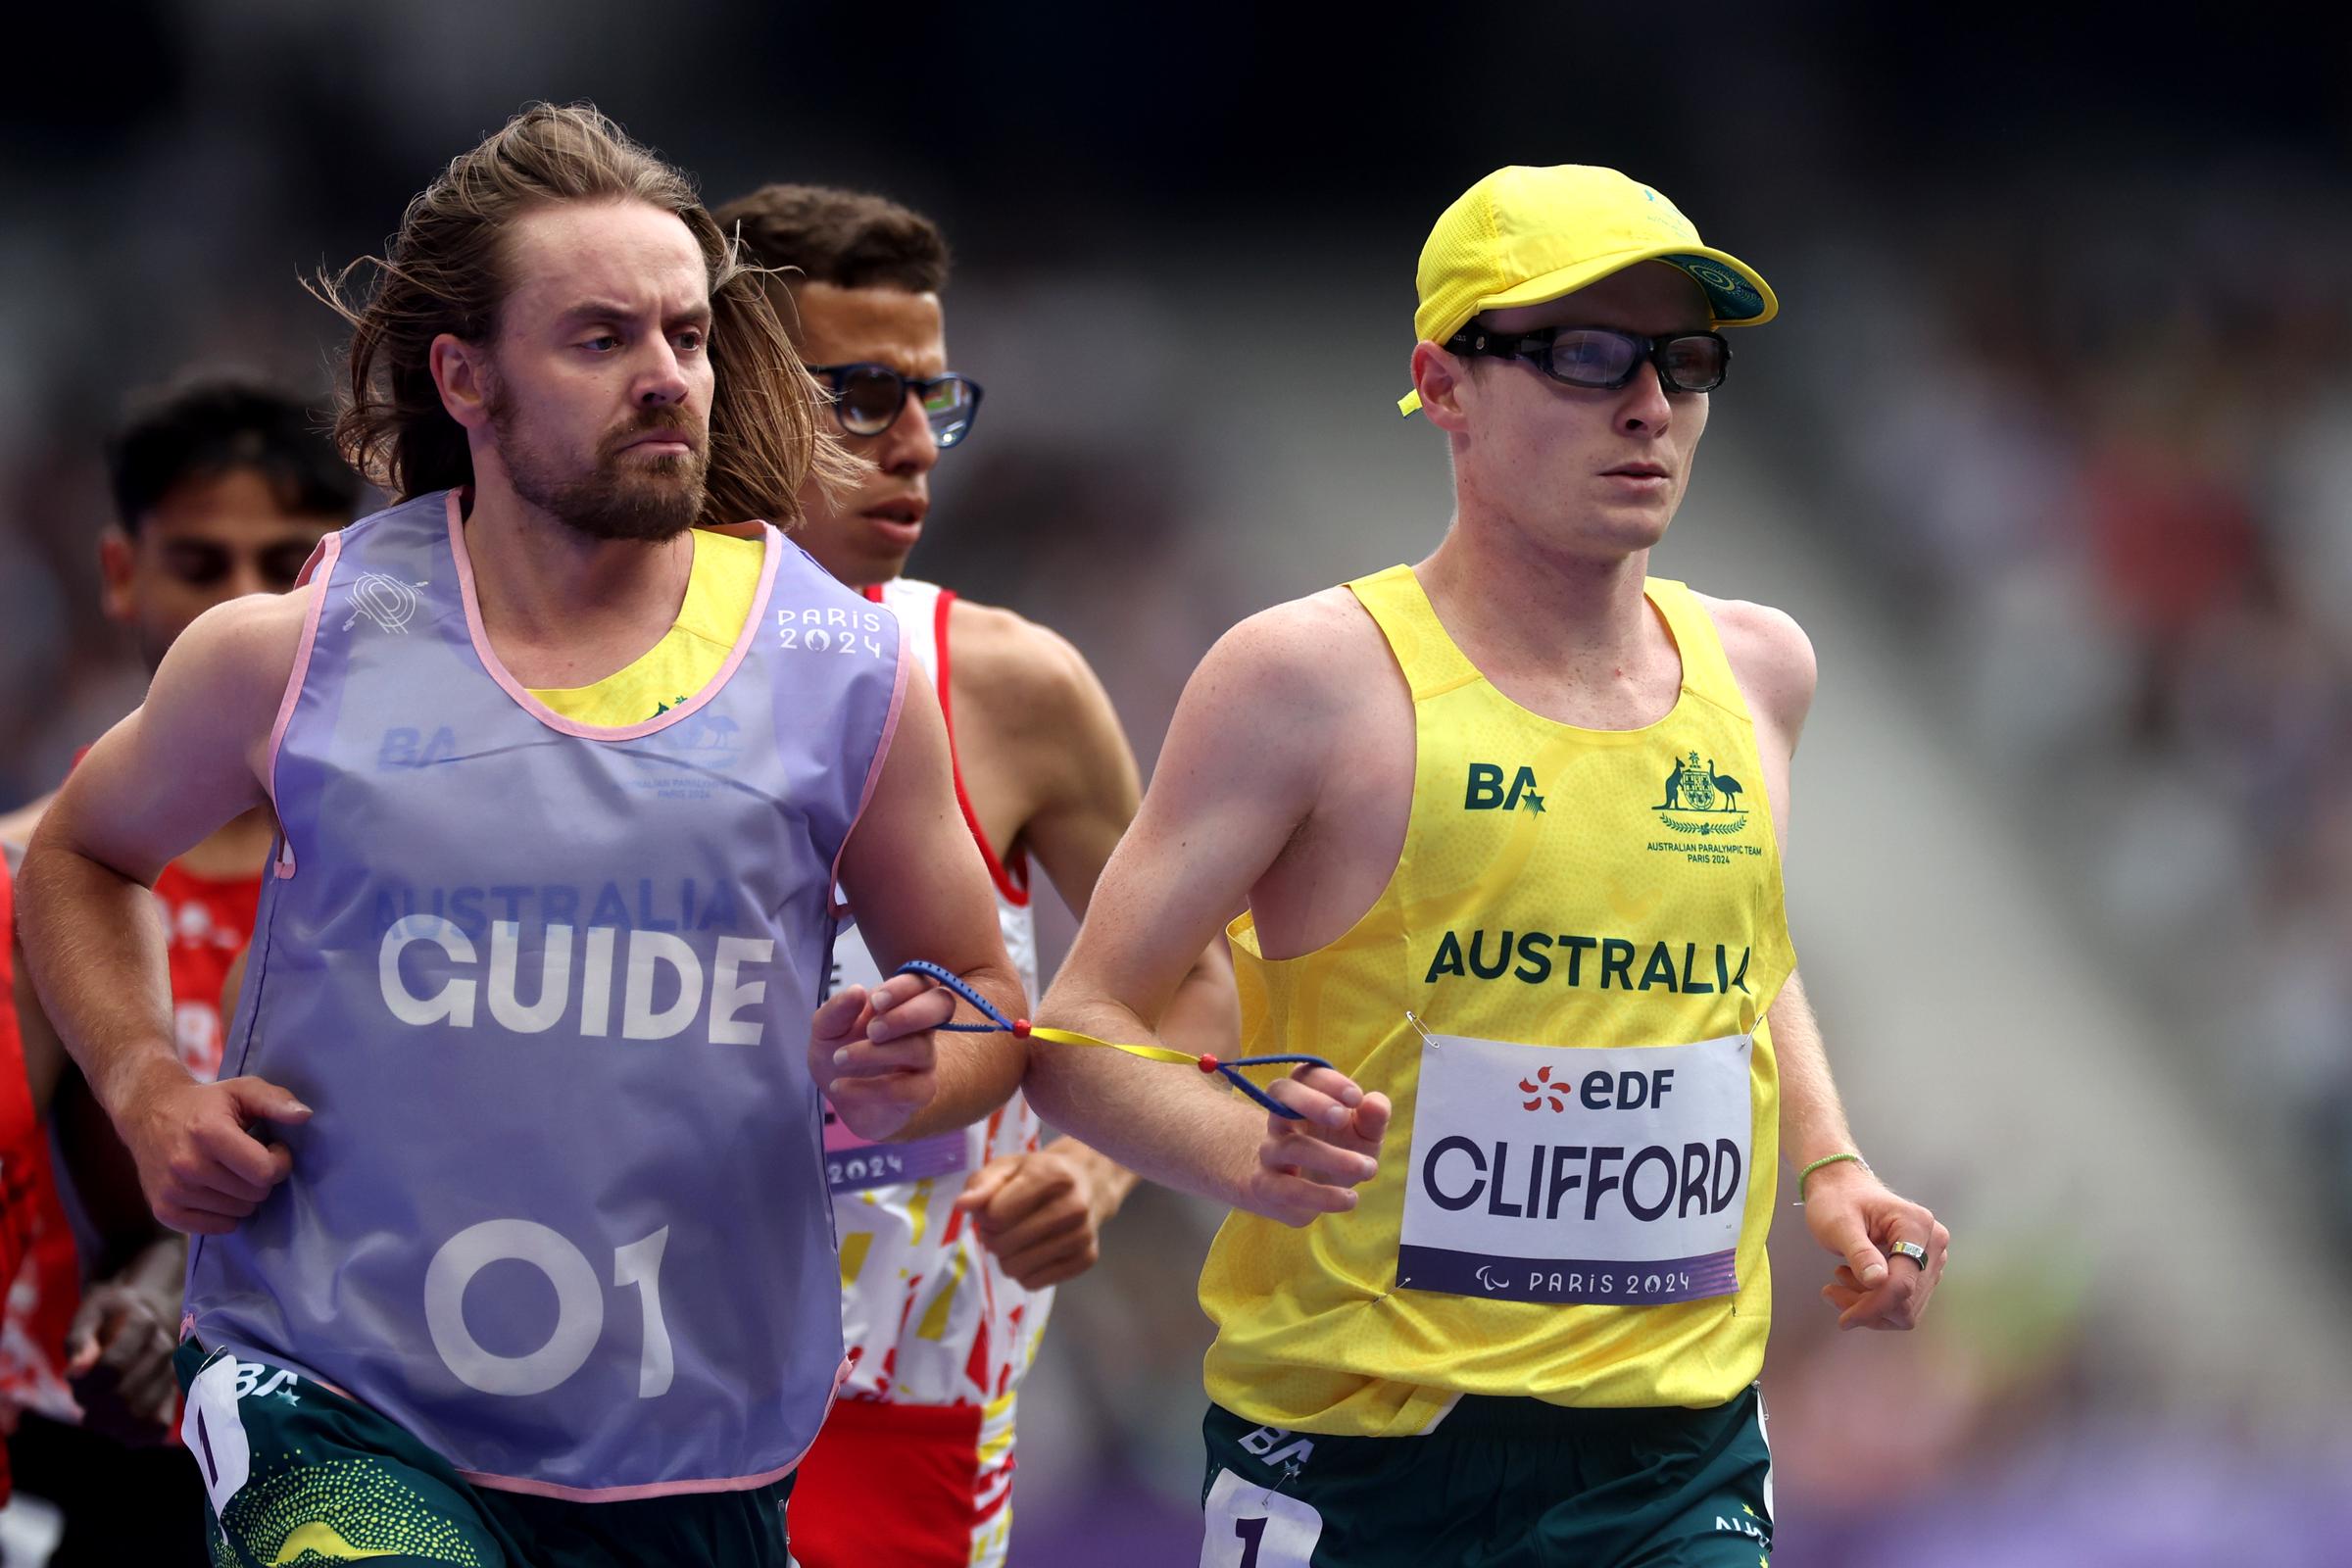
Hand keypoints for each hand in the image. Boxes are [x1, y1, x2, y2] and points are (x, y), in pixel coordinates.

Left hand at [66, 1269, 180, 1444]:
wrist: (147, 1317)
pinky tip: (115, 1423)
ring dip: (107, 1422)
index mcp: (143, 1323)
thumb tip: (76, 1373)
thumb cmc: (109, 1318)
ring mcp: (172, 1374)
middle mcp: (164, 1349)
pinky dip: (130, 1434)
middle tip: (82, 1396)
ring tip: (96, 1411)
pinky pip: (156, 1428)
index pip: (111, 1367)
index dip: (84, 1382)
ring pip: (139, 1415)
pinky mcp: (173, 1396)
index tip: (72, 1379)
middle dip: (91, 1403)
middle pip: (123, 1396)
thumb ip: (79, 1341)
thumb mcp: (88, 1316)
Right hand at [116, 1062, 309, 1235]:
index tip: (272, 1147)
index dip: (279, 1161)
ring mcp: (173, 1191)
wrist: (148, 1113)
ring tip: (231, 1171)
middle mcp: (187, 1165)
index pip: (264, 1172)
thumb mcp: (242, 1090)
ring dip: (243, 1195)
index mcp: (208, 1133)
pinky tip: (218, 1190)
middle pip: (254, 1194)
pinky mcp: (163, 1210)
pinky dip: (224, 1214)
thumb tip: (304, 1116)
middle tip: (249, 1160)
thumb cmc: (205, 1103)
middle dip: (261, 1178)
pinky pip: (214, 1228)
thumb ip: (275, 1100)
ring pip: (238, 1213)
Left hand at [809, 972, 955, 1141]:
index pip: (921, 982)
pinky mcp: (921, 1092)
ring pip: (920, 1049)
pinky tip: (840, 1087)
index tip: (875, 1001)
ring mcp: (925, 1059)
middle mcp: (920, 1026)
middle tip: (872, 1031)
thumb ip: (837, 1009)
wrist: (839, 1097)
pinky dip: (869, 1089)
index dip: (904, 987)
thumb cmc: (838, 1052)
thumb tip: (858, 991)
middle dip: (908, 1015)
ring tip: (840, 1059)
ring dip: (875, 1054)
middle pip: (942, 1005)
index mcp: (900, 1002)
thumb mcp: (826, 1029)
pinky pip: (909, 1089)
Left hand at [953, 1142, 1125, 1288]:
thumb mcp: (1007, 1167)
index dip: (984, 1215)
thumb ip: (982, 1184)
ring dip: (1006, 1257)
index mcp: (1052, 1176)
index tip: (992, 1208)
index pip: (995, 1215)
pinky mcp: (1086, 1259)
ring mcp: (1082, 1236)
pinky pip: (1032, 1283)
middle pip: (1003, 1245)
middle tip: (1001, 1227)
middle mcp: (1073, 1207)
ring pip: (1015, 1269)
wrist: (1087, 1185)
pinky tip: (1034, 1251)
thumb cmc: (1039, 1175)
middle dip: (992, 1238)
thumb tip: (962, 1205)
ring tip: (1016, 1239)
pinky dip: (1024, 1271)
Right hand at [1241, 1065, 1390, 1227]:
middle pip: (1280, 1093)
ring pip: (1290, 1147)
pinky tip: (1350, 1199)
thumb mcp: (1362, 1133)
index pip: (1306, 1074)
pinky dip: (1322, 1196)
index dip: (1328, 1082)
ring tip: (1368, 1168)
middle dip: (1311, 1101)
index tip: (1356, 1098)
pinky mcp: (1267, 1186)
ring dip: (1331, 1157)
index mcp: (1303, 1096)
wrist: (1299, 1192)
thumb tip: (1374, 1102)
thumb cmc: (1335, 1150)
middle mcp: (1280, 1117)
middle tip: (1341, 1117)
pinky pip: (1288, 1190)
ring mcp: (1270, 1151)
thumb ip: (1373, 1117)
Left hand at [1803, 1160, 1949, 1329]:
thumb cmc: (1838, 1201)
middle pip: (1906, 1301)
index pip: (1902, 1283)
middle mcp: (1934, 1244)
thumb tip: (1877, 1281)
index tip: (1844, 1319)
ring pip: (1906, 1308)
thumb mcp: (1839, 1224)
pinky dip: (1877, 1303)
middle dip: (1868, 1306)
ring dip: (1870, 1306)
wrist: (1842, 1189)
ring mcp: (1931, 1259)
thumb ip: (1859, 1252)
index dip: (1873, 1306)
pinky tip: (1853, 1285)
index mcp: (1917, 1226)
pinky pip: (1904, 1302)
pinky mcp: (1923, 1271)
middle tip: (1832, 1292)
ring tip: (1840, 1284)